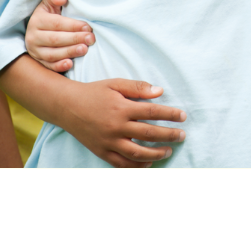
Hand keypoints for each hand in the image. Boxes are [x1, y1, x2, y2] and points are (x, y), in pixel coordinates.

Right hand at [25, 0, 92, 72]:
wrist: (39, 28)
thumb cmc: (51, 11)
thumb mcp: (50, 0)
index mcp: (37, 20)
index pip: (57, 23)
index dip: (73, 25)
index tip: (88, 27)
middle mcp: (33, 37)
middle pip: (55, 39)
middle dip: (74, 39)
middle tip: (91, 39)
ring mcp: (34, 51)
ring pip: (52, 54)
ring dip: (69, 52)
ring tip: (84, 50)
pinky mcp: (38, 61)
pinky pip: (48, 66)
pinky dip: (59, 66)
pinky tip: (70, 64)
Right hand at [63, 79, 185, 167]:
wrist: (67, 106)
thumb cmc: (94, 92)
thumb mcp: (115, 84)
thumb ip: (138, 88)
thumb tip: (160, 91)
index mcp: (122, 108)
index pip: (152, 112)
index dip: (170, 114)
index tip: (183, 116)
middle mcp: (116, 126)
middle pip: (148, 133)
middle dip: (168, 135)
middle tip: (182, 136)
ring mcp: (108, 142)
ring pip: (136, 153)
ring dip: (155, 154)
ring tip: (169, 151)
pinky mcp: (101, 151)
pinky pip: (121, 163)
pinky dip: (136, 166)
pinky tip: (148, 163)